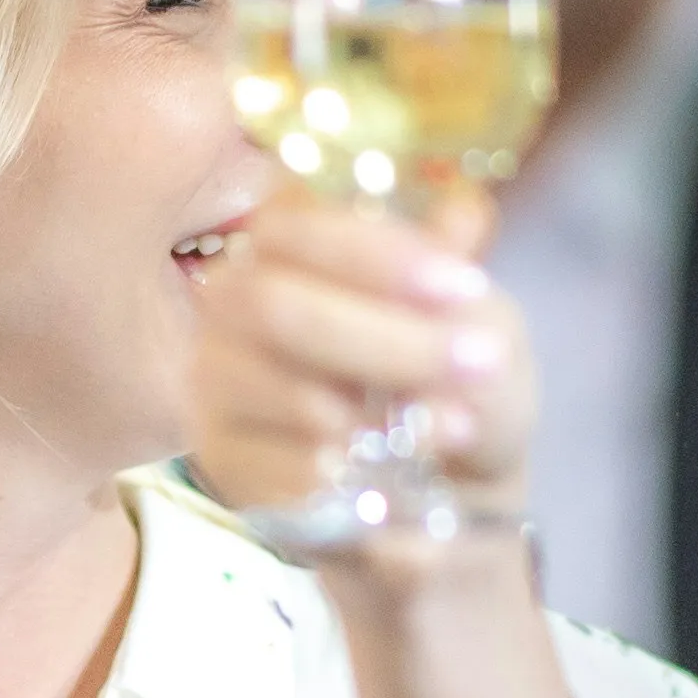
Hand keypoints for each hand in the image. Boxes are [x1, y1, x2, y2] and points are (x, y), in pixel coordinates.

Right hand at [187, 193, 538, 553]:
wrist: (442, 485)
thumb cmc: (447, 380)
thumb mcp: (473, 320)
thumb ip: (459, 271)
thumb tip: (466, 212)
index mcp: (286, 248)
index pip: (297, 230)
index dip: (377, 255)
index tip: (463, 287)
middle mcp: (233, 307)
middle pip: (275, 308)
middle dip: (387, 341)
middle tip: (480, 362)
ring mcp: (218, 387)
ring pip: (286, 397)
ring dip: (383, 416)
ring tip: (456, 427)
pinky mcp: (226, 465)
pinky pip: (284, 473)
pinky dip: (357, 478)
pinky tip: (402, 483)